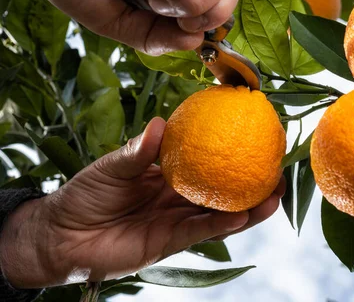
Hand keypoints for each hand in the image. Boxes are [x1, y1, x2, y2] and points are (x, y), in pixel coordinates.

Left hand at [0, 118, 283, 288]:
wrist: (62, 234)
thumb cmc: (86, 195)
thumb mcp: (114, 166)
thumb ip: (138, 150)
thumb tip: (160, 124)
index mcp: (170, 176)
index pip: (207, 162)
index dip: (231, 153)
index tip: (256, 137)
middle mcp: (180, 198)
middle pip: (225, 190)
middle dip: (253, 182)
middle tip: (279, 169)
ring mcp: (178, 220)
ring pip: (222, 215)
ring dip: (250, 207)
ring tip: (275, 194)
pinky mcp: (171, 242)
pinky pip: (202, 232)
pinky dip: (223, 225)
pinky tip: (244, 215)